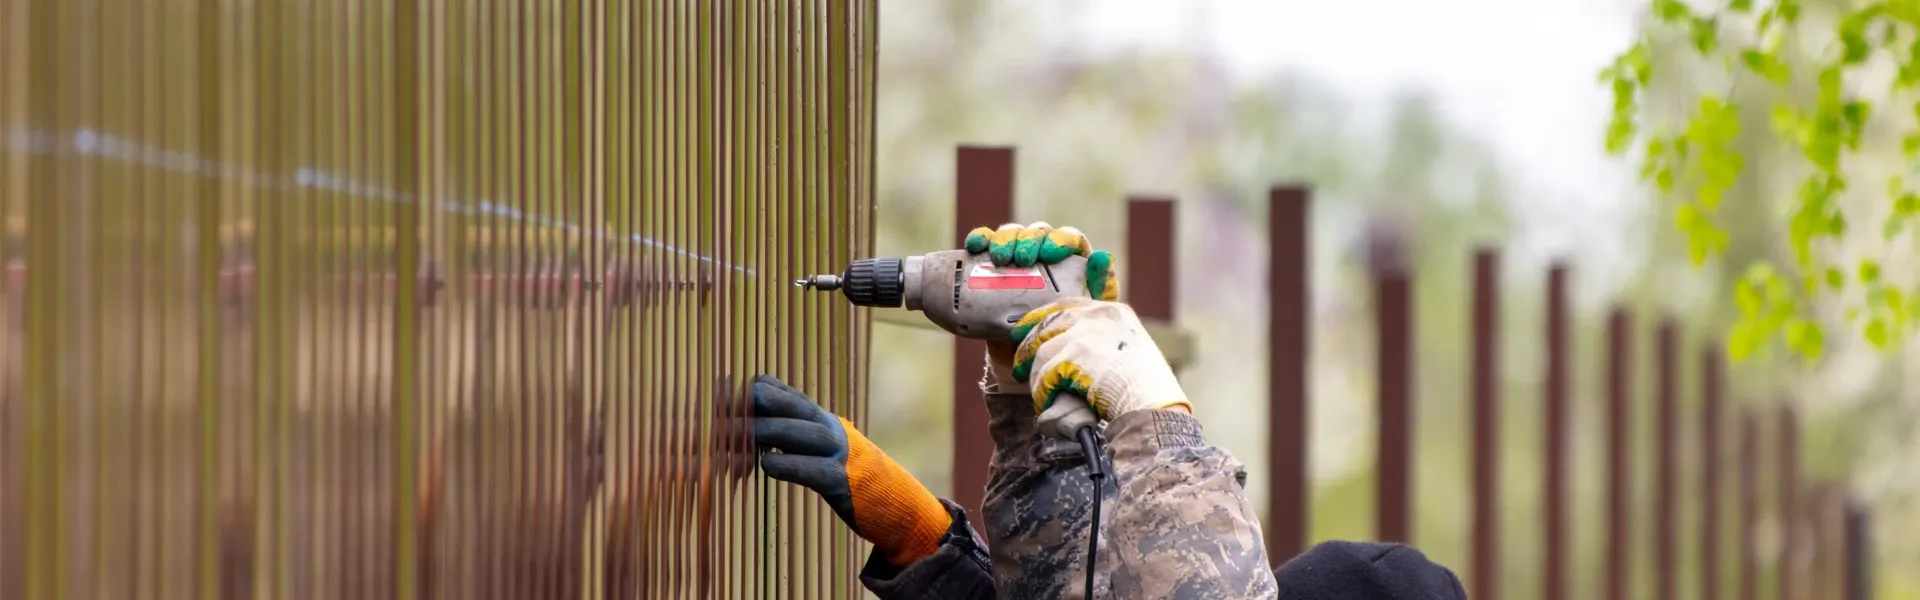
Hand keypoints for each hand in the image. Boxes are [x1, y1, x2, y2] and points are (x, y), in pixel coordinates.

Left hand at [749, 374, 950, 565]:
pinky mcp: (843, 482)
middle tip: (729, 401)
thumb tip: (743, 425)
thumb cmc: (843, 473)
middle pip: (796, 406)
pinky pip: (814, 470)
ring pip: (804, 433)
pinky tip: (768, 465)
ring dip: (769, 430)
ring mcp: (840, 453)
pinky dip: (790, 465)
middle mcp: (831, 429)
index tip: (722, 392)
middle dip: (764, 400)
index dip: (755, 392)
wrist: (893, 502)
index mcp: (820, 418)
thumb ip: (785, 432)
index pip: (786, 393)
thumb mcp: (816, 447)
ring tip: (739, 433)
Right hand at [962, 222, 1119, 391]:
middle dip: (1028, 240)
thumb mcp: (1085, 313)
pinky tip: (975, 244)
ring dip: (1004, 238)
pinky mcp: (993, 264)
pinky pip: (986, 243)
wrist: (1030, 352)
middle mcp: (1044, 251)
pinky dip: (981, 239)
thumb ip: (1100, 288)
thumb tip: (1105, 257)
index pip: (1068, 238)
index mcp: (1071, 259)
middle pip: (1038, 232)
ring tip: (1000, 258)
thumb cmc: (1064, 330)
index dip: (1059, 239)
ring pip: (1012, 233)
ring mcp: (1017, 256)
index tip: (1049, 254)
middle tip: (1021, 259)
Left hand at [1009, 297, 1191, 433]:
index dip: (1043, 315)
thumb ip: (1106, 341)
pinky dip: (1041, 391)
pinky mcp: (1073, 358)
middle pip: (1049, 323)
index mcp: (1113, 312)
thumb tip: (1076, 350)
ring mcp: (1084, 335)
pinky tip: (1046, 401)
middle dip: (1030, 344)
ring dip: (1036, 374)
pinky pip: (1045, 374)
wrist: (1152, 403)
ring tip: (1039, 391)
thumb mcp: (1133, 349)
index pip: (1068, 304)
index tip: (1027, 327)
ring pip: (1042, 350)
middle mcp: (1097, 317)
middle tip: (1021, 363)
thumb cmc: (1147, 387)